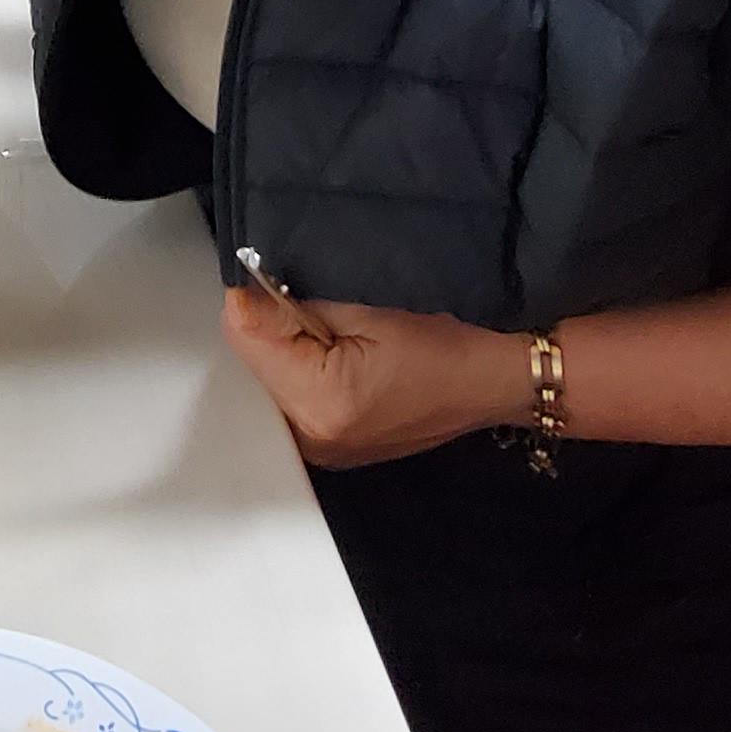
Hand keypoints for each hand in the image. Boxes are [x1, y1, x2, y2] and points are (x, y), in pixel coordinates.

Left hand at [219, 282, 533, 468]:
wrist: (488, 386)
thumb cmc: (441, 345)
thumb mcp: (368, 309)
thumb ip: (297, 304)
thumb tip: (242, 293)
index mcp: (322, 402)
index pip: (247, 338)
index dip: (257, 300)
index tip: (281, 281)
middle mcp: (310, 438)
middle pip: (252, 364)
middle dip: (269, 328)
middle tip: (309, 305)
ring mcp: (318, 450)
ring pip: (266, 381)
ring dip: (282, 350)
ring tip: (323, 332)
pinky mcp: (327, 448)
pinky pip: (288, 399)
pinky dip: (296, 371)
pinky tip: (326, 356)